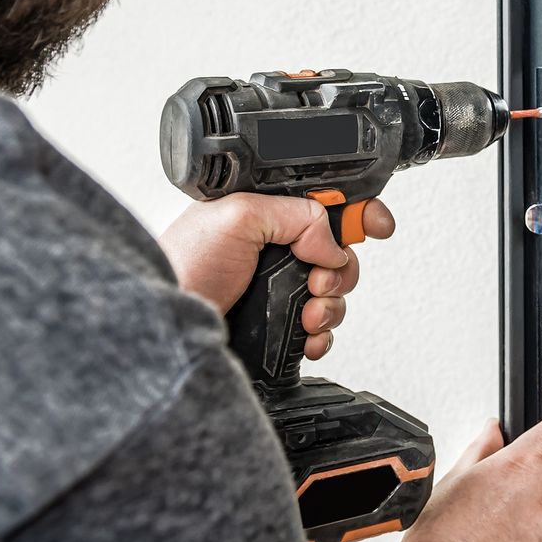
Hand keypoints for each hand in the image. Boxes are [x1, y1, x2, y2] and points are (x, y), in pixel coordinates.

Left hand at [158, 194, 395, 360]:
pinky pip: (321, 329)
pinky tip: (307, 337)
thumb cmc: (179, 266)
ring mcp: (276, 290)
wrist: (165, 326)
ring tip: (307, 314)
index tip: (376, 226)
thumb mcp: (236, 217)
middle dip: (340, 269)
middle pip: (340, 253)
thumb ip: (294, 214)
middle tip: (317, 280)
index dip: (357, 213)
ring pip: (334, 293)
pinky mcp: (277, 325)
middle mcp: (275, 250)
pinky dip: (323, 335)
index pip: (325, 205)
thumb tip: (332, 242)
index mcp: (267, 214)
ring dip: (331, 305)